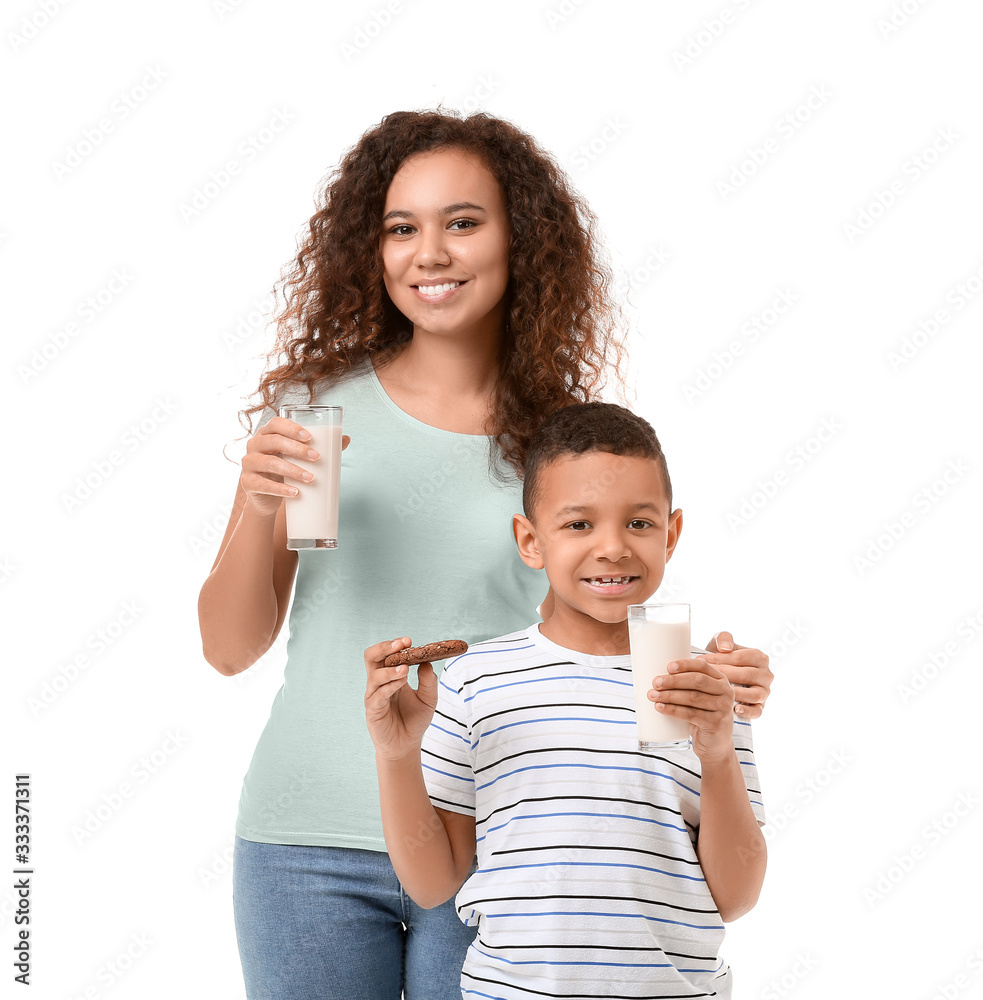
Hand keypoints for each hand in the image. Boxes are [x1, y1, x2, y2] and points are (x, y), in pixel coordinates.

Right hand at [240, 416, 350, 517]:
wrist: (266, 497)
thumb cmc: (285, 470)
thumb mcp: (298, 457)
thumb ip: (319, 447)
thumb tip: (345, 438)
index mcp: (267, 434)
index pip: (276, 423)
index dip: (292, 428)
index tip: (310, 437)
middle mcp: (254, 445)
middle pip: (274, 442)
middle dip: (297, 449)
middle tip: (317, 458)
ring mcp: (248, 464)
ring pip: (270, 463)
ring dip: (293, 470)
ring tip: (311, 478)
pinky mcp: (248, 483)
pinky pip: (263, 484)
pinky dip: (281, 489)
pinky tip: (296, 493)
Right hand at [364, 637, 438, 761]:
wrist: (407, 745)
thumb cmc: (415, 720)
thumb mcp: (429, 698)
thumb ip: (428, 681)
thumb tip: (427, 662)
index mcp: (390, 675)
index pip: (386, 653)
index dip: (395, 645)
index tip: (409, 641)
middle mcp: (379, 683)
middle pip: (371, 657)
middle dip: (384, 647)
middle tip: (401, 644)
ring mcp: (374, 696)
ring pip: (374, 675)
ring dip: (390, 669)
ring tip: (405, 668)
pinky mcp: (372, 711)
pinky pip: (378, 695)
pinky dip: (390, 686)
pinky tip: (401, 683)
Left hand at [649, 657, 734, 762]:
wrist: (716, 746)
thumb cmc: (703, 716)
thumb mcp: (700, 698)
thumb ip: (688, 686)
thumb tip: (659, 676)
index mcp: (721, 680)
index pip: (702, 666)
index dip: (685, 664)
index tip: (668, 666)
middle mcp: (725, 692)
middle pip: (697, 681)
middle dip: (673, 680)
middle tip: (656, 682)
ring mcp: (723, 708)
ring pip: (692, 697)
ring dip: (670, 695)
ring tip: (653, 695)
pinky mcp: (716, 723)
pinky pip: (691, 714)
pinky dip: (673, 710)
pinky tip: (660, 707)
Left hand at [703, 631, 772, 718]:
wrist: (721, 681)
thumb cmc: (721, 660)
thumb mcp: (720, 645)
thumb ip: (722, 638)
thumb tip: (725, 647)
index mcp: (759, 657)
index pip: (741, 656)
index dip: (721, 658)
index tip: (701, 660)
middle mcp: (765, 674)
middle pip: (748, 675)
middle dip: (724, 674)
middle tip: (704, 676)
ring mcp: (764, 692)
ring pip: (755, 693)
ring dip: (737, 693)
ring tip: (719, 693)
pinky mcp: (760, 707)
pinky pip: (758, 711)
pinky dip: (748, 711)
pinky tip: (736, 709)